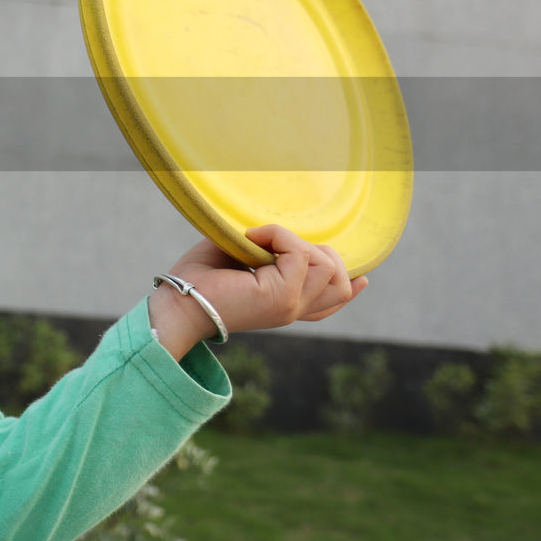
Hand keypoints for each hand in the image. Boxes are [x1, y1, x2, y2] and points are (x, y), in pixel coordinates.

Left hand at [148, 225, 367, 358]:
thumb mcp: (240, 258)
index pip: (333, 302)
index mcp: (285, 306)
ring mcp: (289, 306)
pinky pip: (300, 254)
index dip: (352, 286)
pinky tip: (251, 238)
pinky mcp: (280, 297)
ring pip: (328, 265)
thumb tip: (274, 231)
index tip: (363, 277)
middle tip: (272, 239)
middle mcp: (292, 310)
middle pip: (340, 281)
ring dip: (295, 241)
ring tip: (260, 240)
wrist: (177, 302)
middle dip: (318, 249)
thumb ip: (266, 249)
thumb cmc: (198, 278)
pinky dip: (279, 235)